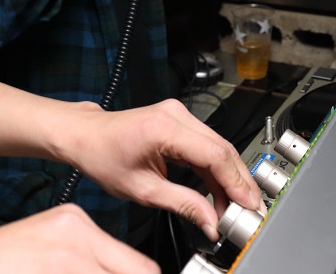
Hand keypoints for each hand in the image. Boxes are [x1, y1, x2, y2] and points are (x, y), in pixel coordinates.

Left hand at [58, 99, 263, 242]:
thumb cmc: (103, 155)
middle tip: (250, 210)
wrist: (85, 136)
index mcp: (165, 127)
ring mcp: (179, 114)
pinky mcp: (179, 121)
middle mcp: (176, 114)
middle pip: (223, 149)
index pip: (215, 154)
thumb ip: (182, 204)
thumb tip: (211, 221)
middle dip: (240, 182)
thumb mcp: (143, 190)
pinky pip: (206, 146)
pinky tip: (220, 192)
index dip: (236, 182)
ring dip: (230, 178)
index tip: (248, 204)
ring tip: (235, 207)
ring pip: (219, 147)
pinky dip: (216, 170)